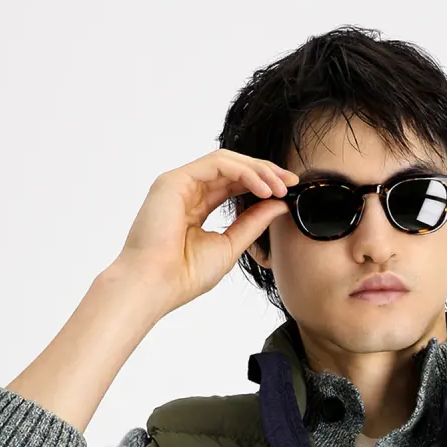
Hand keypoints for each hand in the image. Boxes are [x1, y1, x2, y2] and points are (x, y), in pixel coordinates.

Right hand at [111, 147, 298, 315]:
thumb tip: (278, 205)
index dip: (262, 184)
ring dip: (257, 170)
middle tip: (290, 182)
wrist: (156, 285)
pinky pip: (217, 164)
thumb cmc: (184, 274)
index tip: (287, 192)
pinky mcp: (174, 180)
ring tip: (279, 186)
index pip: (234, 185)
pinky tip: (262, 187)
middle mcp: (187, 191)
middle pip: (232, 169)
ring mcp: (179, 183)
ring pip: (226, 161)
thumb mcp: (230, 245)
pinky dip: (244, 172)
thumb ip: (252, 223)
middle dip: (265, 172)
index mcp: (196, 207)